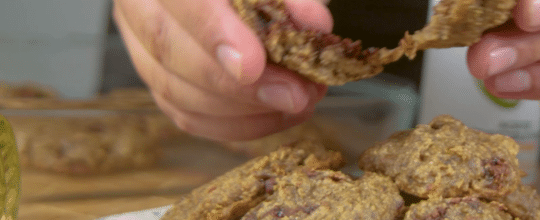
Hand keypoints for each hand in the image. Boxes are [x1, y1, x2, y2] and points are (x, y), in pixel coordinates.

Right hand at [112, 0, 332, 140]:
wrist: (229, 2)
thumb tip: (314, 24)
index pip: (180, 1)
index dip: (213, 34)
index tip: (253, 66)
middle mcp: (139, 8)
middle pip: (168, 52)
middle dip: (238, 85)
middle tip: (295, 95)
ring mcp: (141, 49)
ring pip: (175, 92)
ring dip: (244, 109)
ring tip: (300, 102)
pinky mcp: (160, 84)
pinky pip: (188, 116)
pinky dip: (237, 123)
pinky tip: (278, 115)